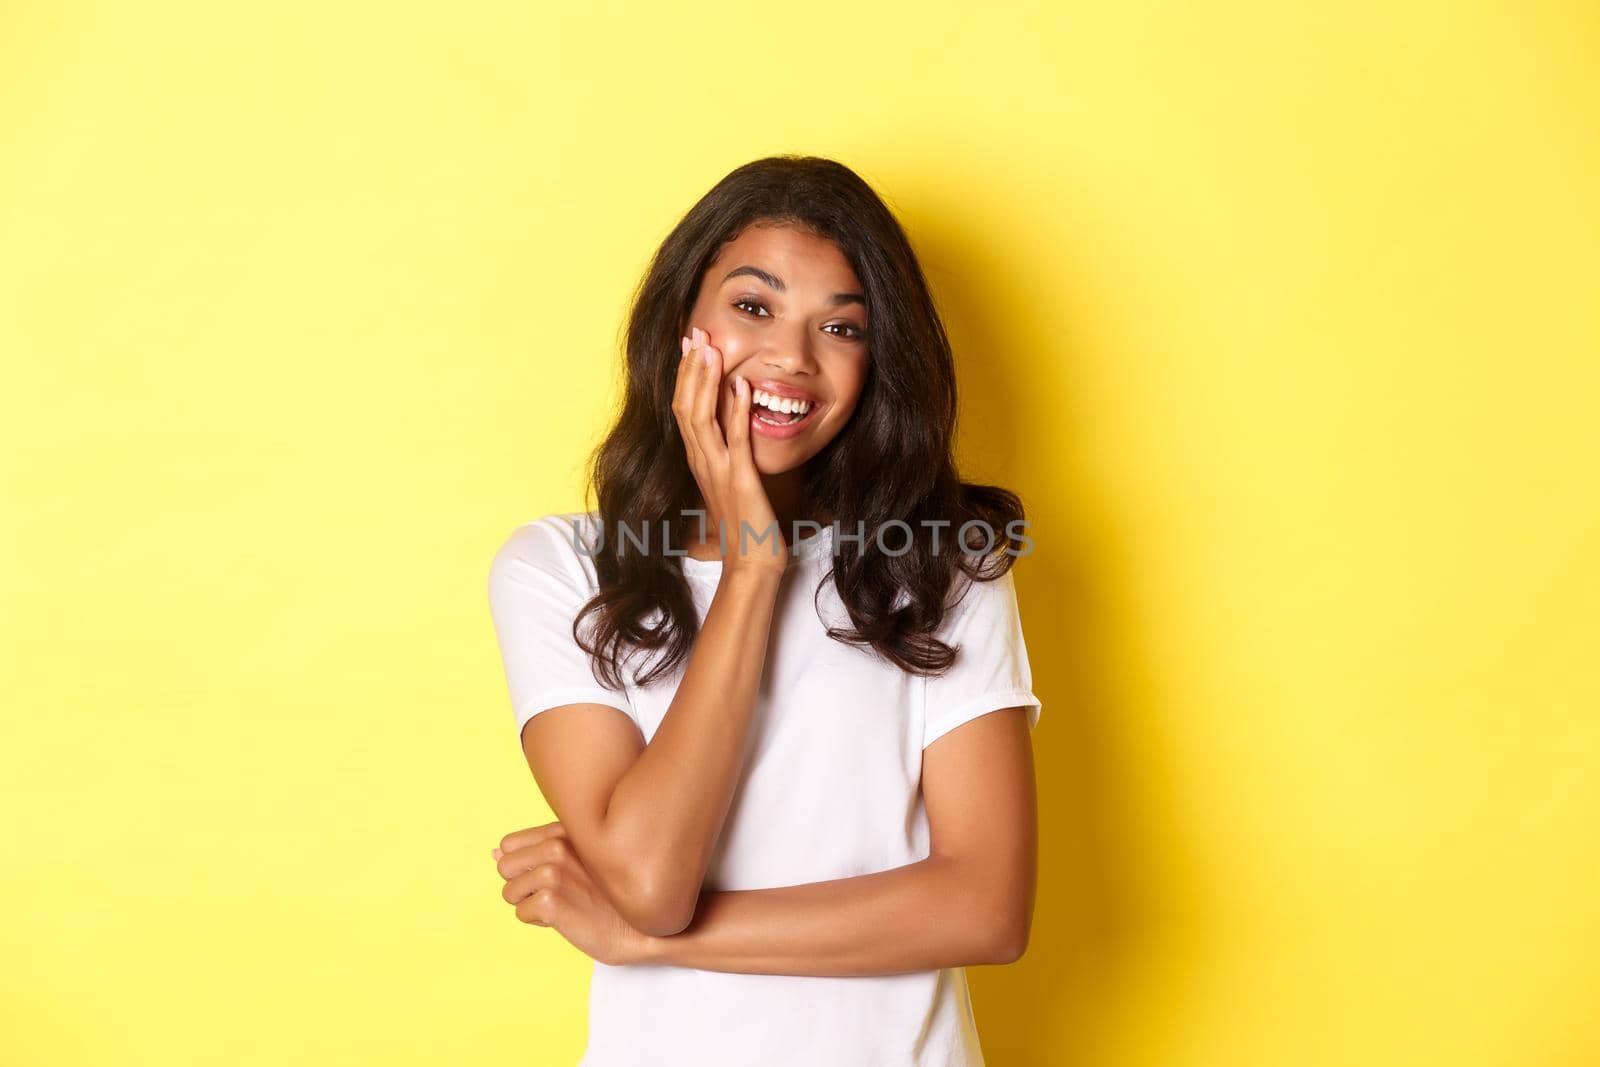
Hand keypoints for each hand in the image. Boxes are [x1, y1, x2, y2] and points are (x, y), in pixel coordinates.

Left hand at [492, 820, 652, 966]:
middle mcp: (557, 846)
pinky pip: (521, 913)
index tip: (551, 876)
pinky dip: (539, 922)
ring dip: (531, 905)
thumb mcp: (579, 861)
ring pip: (509, 893)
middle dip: (523, 885)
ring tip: (565, 905)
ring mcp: (554, 873)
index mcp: (564, 831)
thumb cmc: (612, 894)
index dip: (524, 866)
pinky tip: (566, 919)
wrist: (643, 927)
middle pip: (503, 867)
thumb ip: (539, 850)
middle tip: (557, 893)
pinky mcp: (551, 901)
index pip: (509, 844)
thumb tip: (493, 852)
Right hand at [671, 325, 787, 575]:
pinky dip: (736, 410)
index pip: (683, 409)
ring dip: (706, 381)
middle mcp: (702, 462)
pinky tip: (742, 385)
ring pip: (701, 418)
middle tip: (695, 333)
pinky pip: (735, 441)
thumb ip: (728, 454)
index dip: (686, 375)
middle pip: (685, 406)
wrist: (750, 564)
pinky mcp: (740, 481)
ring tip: (711, 348)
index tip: (690, 344)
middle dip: (690, 368)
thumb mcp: (731, 482)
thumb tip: (733, 427)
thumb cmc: (745, 526)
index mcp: (699, 461)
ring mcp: (718, 471)